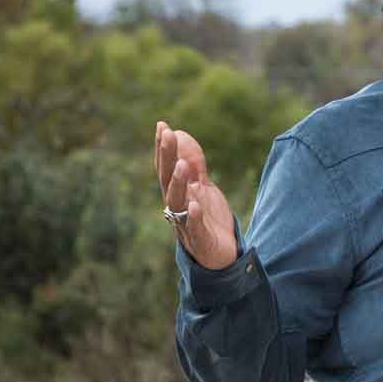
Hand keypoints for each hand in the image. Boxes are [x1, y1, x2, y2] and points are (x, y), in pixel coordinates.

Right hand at [154, 121, 239, 269]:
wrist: (220, 256)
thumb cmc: (207, 219)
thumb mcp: (202, 186)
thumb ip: (193, 164)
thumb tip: (179, 134)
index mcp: (178, 193)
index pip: (166, 167)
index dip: (163, 148)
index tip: (162, 125)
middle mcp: (177, 207)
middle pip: (168, 180)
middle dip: (167, 157)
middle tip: (167, 134)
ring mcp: (186, 224)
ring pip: (178, 202)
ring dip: (178, 183)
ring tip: (181, 164)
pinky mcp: (201, 241)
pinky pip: (194, 228)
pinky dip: (192, 217)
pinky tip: (194, 205)